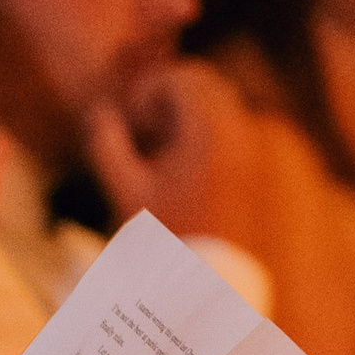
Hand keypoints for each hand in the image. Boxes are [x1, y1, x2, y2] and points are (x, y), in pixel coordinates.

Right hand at [80, 58, 254, 237]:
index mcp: (209, 130)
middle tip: (146, 131)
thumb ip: (108, 145)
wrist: (214, 277)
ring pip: (220, 103)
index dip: (150, 91)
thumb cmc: (168, 237)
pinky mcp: (254, 166)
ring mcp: (250, 149)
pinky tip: (183, 166)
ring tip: (161, 150)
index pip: (181, 77)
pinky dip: (205, 133)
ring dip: (188, 113)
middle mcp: (238, 132)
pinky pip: (231, 128)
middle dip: (172, 96)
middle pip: (205, 82)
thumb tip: (101, 113)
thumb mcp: (127, 191)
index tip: (133, 123)